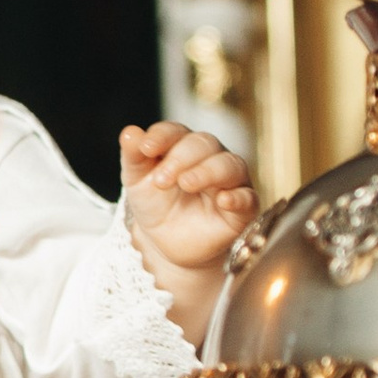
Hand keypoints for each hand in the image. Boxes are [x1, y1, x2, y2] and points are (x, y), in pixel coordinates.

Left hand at [120, 119, 256, 336]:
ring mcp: (229, 181)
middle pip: (203, 144)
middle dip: (181, 158)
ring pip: (229, 164)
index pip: (176, 131)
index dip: (161, 136)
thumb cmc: (156, 206)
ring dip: (207, 172)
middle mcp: (210, 157)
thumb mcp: (137, 182)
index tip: (145, 148)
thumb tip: (129, 133)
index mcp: (183, 145)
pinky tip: (224, 200)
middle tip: (161, 180)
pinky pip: (248, 197)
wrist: (167, 245)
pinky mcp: (243, 208)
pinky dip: (238, 197)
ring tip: (186, 183)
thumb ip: (134, 157)